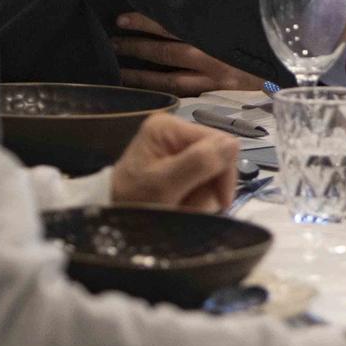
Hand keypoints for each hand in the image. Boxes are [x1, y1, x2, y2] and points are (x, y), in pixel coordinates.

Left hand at [109, 113, 237, 211]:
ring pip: (213, 168)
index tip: (220, 201)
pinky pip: (203, 175)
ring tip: (184, 206)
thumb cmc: (134, 203)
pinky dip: (197, 194)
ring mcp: (175, 145)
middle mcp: (173, 129)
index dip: (224, 172)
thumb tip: (234, 143)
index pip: (219, 142)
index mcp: (168, 126)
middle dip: (210, 185)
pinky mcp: (176, 160)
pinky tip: (183, 203)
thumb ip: (199, 163)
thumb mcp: (165, 186)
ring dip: (204, 193)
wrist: (111, 219)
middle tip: (193, 206)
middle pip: (217, 155)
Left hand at [112, 13, 268, 96]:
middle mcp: (211, 53)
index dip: (146, 20)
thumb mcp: (252, 13)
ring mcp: (213, 76)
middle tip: (113, 39)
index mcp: (217, 30)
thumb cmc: (271, 38)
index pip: (174, 23)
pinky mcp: (217, 92)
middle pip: (166, 49)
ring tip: (118, 66)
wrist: (294, 70)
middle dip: (137, 43)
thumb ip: (227, 2)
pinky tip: (142, 87)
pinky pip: (183, 92)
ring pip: (169, 74)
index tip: (123, 17)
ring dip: (141, 71)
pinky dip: (160, 88)